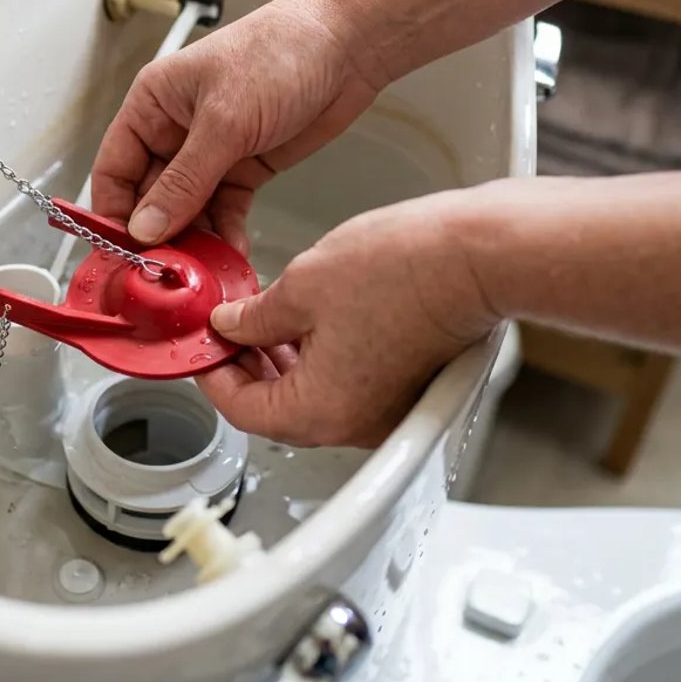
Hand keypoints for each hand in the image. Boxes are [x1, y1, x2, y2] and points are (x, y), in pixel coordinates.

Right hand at [91, 0, 383, 253]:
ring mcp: (211, 151)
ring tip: (203, 270)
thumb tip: (145, 227)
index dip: (114, 215)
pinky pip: (224, 211)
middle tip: (169, 273)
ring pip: (188, 210)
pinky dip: (227, 234)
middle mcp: (175, 130)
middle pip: (150, 198)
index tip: (124, 254)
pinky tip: (232, 254)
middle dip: (159, 235)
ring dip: (195, 241)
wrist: (349, 44)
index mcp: (152, 104)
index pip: (113, 170)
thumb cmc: (281, 52)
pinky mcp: (245, 167)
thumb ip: (184, 180)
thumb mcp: (225, 121)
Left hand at [195, 195, 500, 447]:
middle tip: (226, 326)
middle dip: (246, 366)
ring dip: (282, 361)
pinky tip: (307, 320)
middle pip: (277, 410)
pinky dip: (318, 359)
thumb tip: (230, 326)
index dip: (212, 372)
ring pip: (312, 398)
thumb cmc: (407, 270)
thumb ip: (253, 317)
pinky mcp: (404, 390)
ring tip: (262, 316)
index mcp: (320, 412)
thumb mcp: (301, 286)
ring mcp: (383, 411)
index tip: (201, 345)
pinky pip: (345, 385)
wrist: (480, 256)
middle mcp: (354, 425)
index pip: (241, 410)